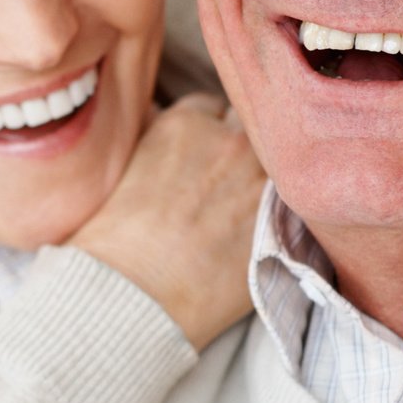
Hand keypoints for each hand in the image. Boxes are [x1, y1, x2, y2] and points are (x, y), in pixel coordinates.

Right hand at [69, 93, 267, 349]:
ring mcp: (259, 179)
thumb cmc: (110, 240)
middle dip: (239, 150)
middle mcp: (229, 142)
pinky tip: (257, 231)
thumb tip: (158, 134)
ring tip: (243, 209)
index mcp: (184, 123)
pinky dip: (280, 213)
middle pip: (249, 130)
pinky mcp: (279, 220)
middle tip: (226, 181)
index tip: (203, 156)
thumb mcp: (120, 168)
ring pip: (275, 164)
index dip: (208, 134)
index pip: (211, 108)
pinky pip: (292, 204)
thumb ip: (153, 140)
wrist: (132, 294)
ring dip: (262, 179)